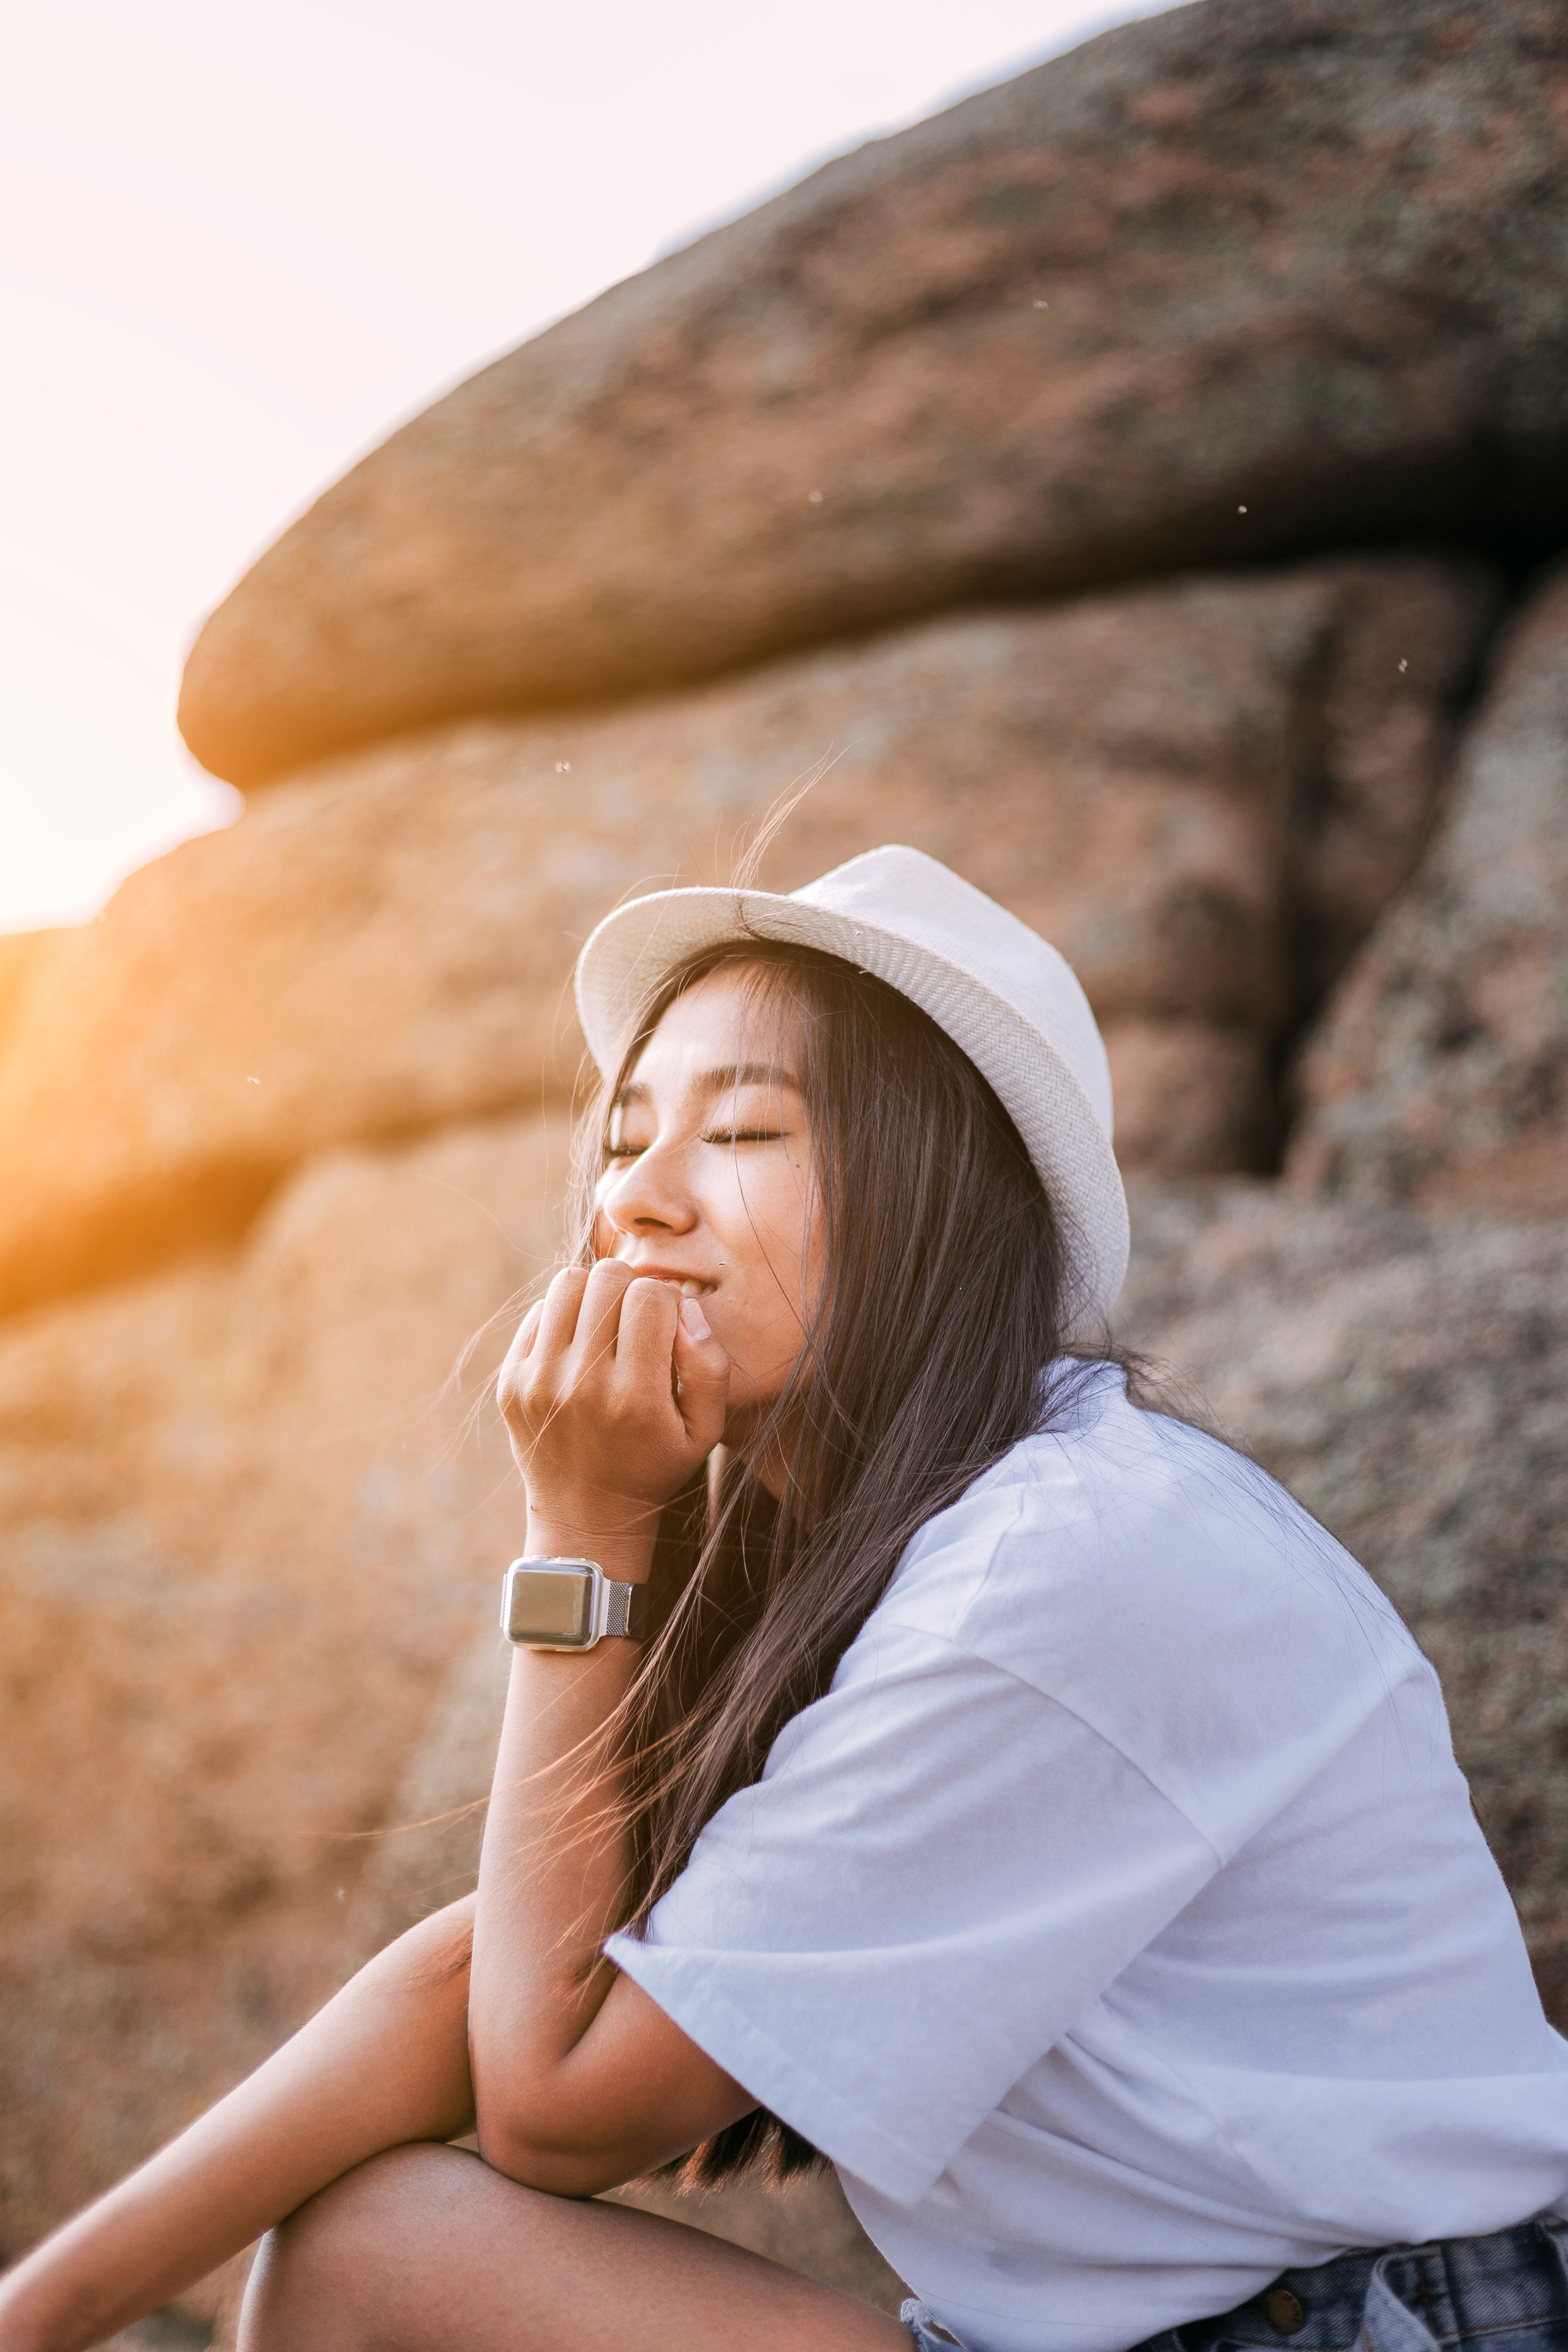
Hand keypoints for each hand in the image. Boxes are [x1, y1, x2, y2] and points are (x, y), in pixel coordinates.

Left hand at [496, 1263, 729, 1563]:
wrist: (586, 1517)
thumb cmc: (655, 1465)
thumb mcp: (705, 1430)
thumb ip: (710, 1366)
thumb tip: (683, 1307)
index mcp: (635, 1397)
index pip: (651, 1295)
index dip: (668, 1300)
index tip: (668, 1326)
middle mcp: (581, 1386)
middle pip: (607, 1278)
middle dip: (631, 1289)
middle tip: (637, 1321)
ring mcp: (538, 1382)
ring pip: (567, 1283)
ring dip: (594, 1294)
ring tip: (607, 1325)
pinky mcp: (510, 1382)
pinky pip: (539, 1311)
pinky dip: (563, 1317)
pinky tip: (578, 1348)